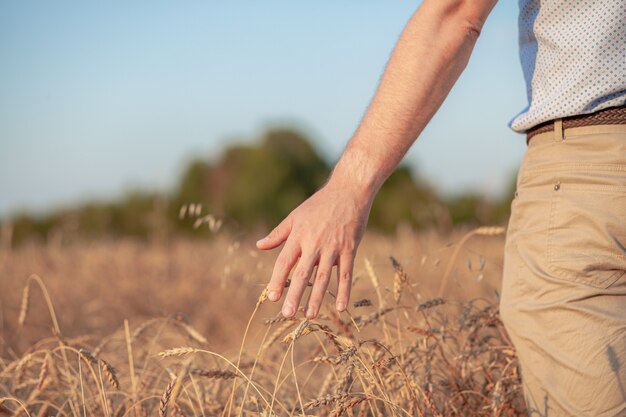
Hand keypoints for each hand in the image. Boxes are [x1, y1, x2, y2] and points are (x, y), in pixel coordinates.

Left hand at [256, 179, 371, 318]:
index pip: (285, 261)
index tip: (272, 297)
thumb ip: (278, 234)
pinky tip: (340, 307)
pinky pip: (345, 273)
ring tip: (309, 316)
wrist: (348, 191)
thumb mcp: (295, 216)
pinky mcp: (349, 248)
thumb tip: (259, 245)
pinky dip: (343, 291)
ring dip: (316, 297)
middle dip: (294, 294)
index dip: (278, 279)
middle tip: (288, 314)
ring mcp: (333, 247)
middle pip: (302, 273)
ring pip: (323, 276)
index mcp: (299, 236)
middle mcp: (314, 243)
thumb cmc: (319, 204)